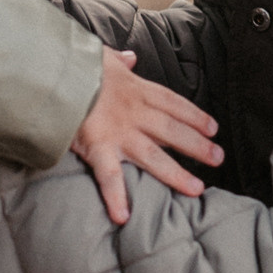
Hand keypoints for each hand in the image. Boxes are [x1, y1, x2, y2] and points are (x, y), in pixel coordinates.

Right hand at [71, 47, 221, 226]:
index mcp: (136, 89)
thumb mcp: (102, 55)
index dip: (195, 116)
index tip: (213, 128)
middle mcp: (133, 112)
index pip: (173, 103)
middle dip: (197, 145)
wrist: (54, 71)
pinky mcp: (96, 147)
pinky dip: (115, 197)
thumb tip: (131, 57)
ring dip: (176, 174)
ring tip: (196, 189)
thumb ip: (119, 60)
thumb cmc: (77, 64)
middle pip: (172, 130)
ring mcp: (117, 132)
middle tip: (218, 158)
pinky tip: (123, 217)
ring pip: (154, 156)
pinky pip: (109, 176)